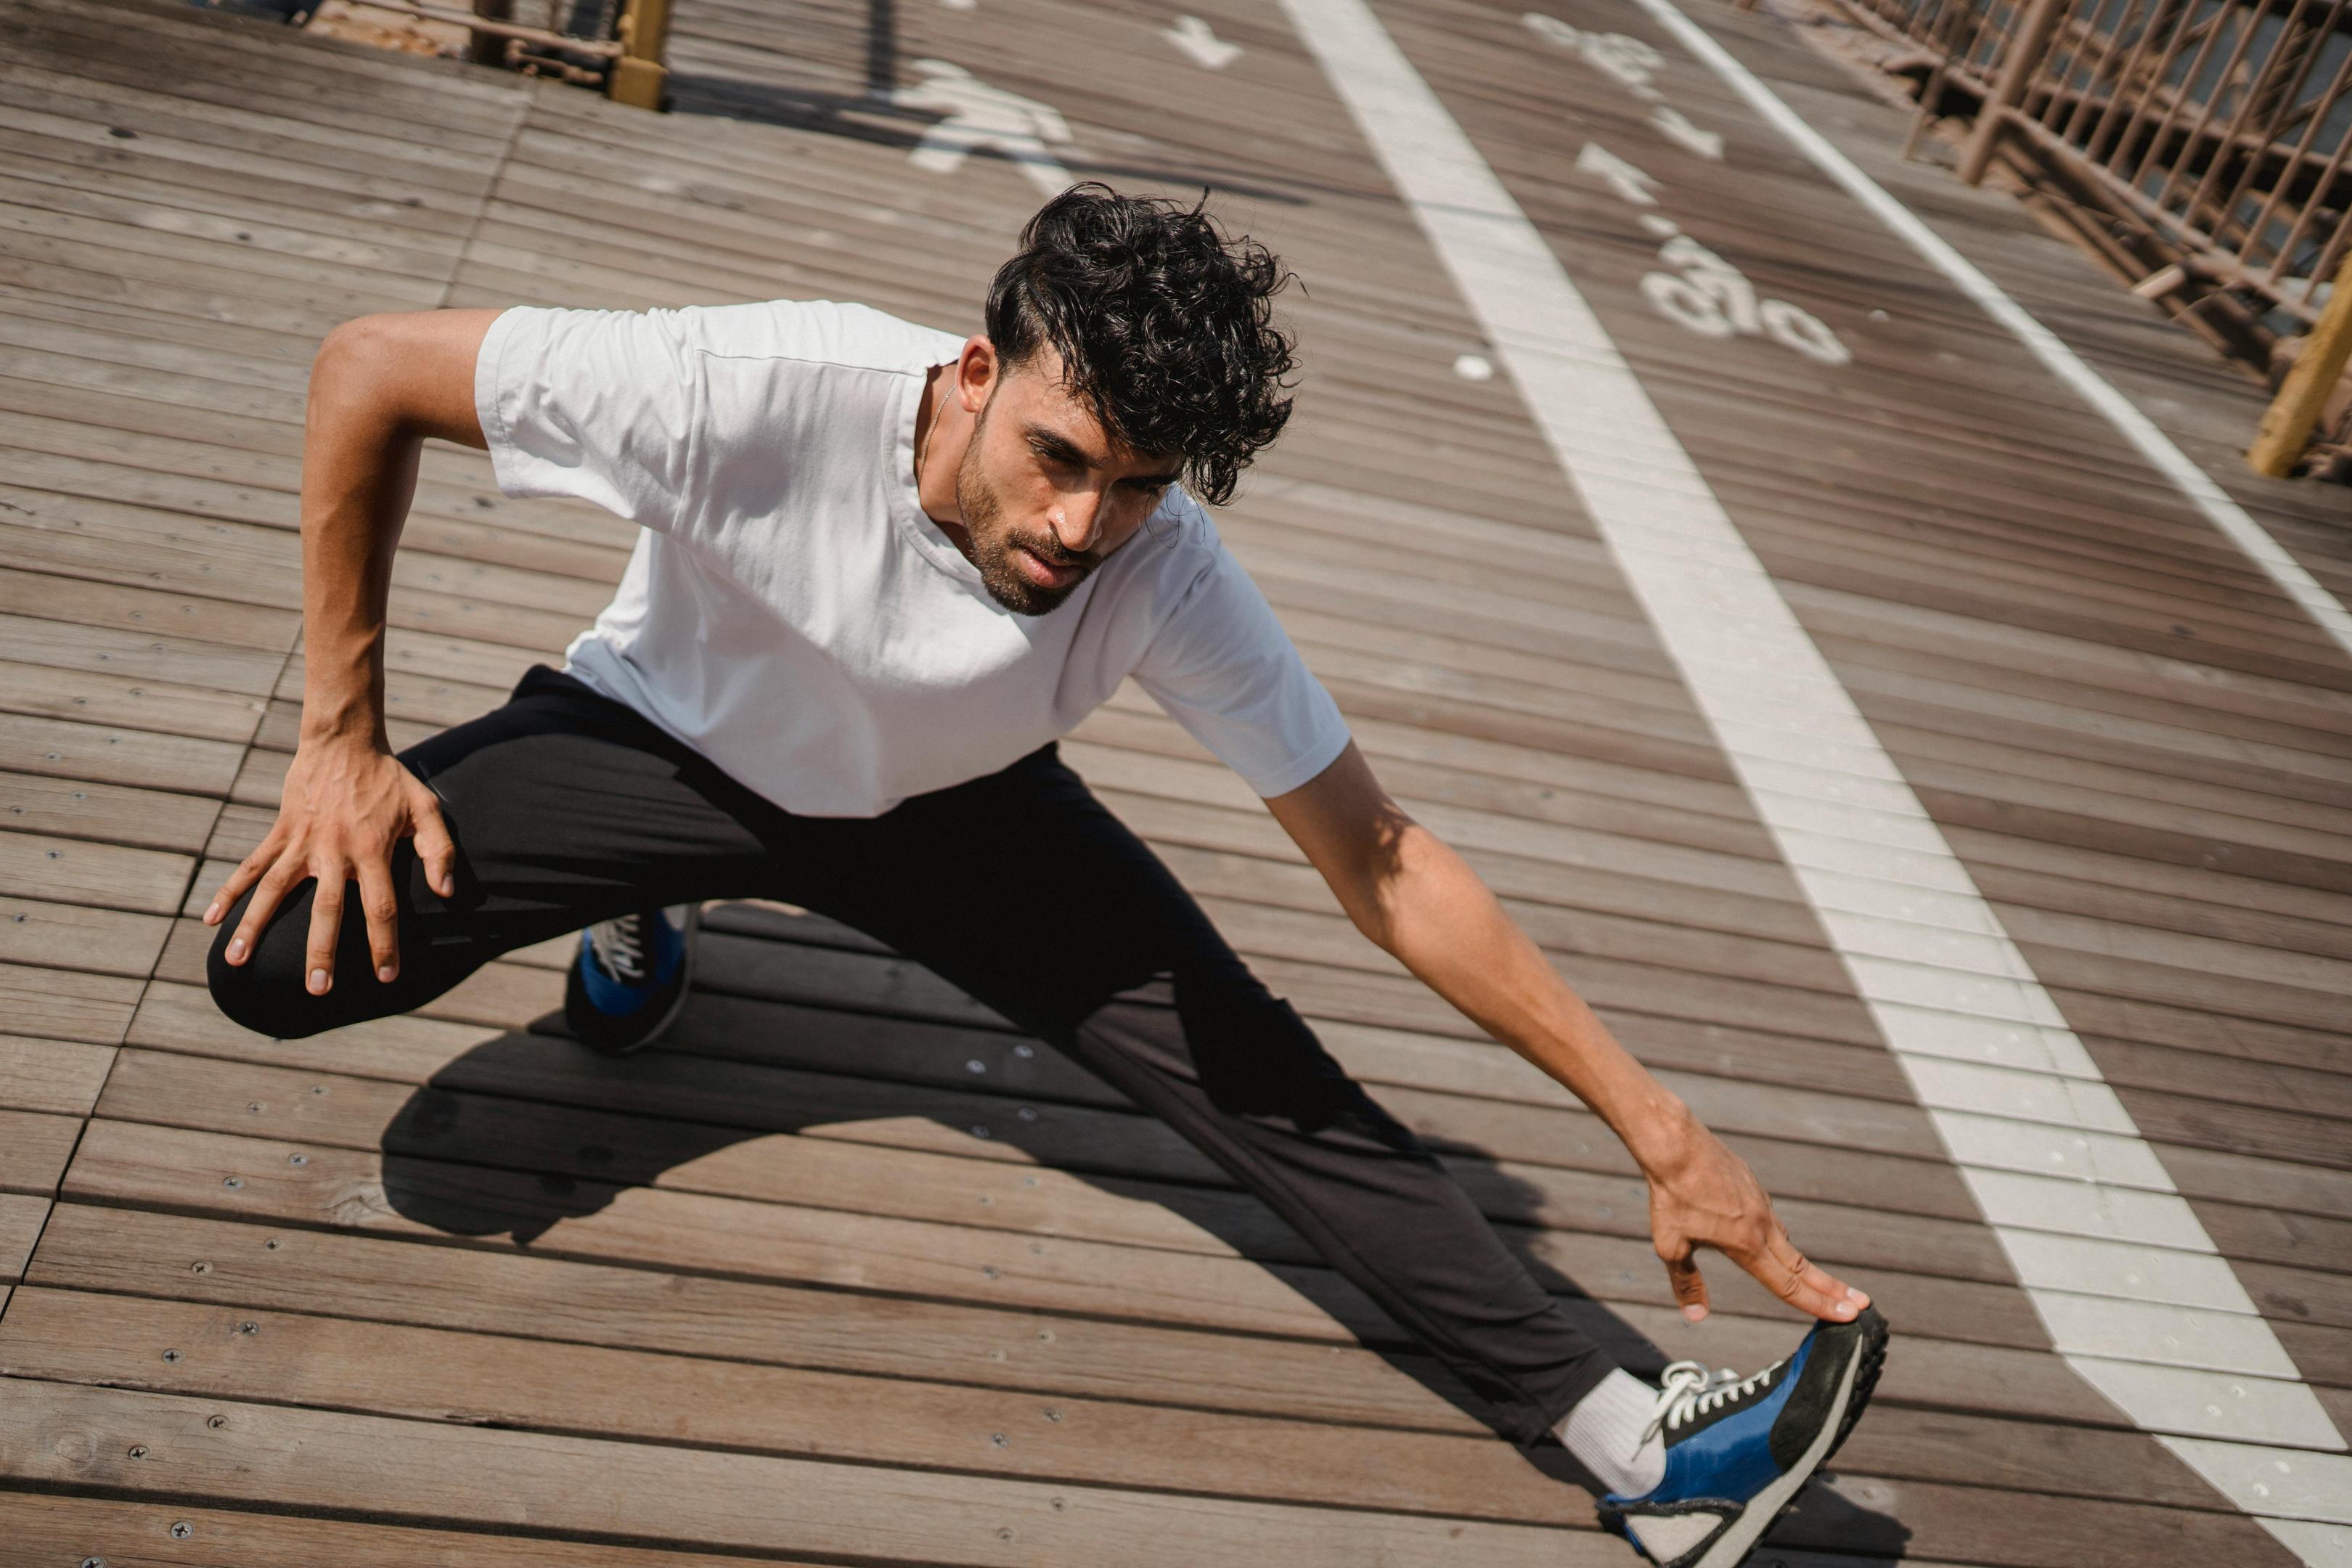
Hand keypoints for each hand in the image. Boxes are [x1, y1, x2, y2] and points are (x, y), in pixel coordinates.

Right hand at [202, 736, 455, 993]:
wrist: (344, 742)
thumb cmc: (390, 781)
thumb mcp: (426, 809)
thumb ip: (439, 851)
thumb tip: (445, 893)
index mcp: (372, 850)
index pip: (380, 906)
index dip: (384, 943)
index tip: (386, 976)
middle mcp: (334, 850)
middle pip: (327, 908)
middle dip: (322, 951)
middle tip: (317, 990)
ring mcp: (302, 842)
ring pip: (274, 891)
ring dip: (254, 926)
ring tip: (236, 962)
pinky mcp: (280, 833)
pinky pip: (251, 866)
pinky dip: (229, 891)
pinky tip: (211, 919)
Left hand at [1641, 1107, 1869, 1323]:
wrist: (1676, 1144)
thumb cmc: (1670, 1196)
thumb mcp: (1671, 1246)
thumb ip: (1687, 1283)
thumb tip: (1696, 1316)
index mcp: (1747, 1245)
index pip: (1789, 1285)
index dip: (1819, 1305)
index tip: (1848, 1316)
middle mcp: (1762, 1225)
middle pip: (1802, 1266)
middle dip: (1832, 1289)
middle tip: (1862, 1305)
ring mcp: (1761, 1203)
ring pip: (1783, 1240)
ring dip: (1801, 1264)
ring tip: (1817, 1283)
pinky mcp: (1753, 1185)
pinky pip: (1767, 1217)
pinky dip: (1772, 1235)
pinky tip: (1760, 1237)